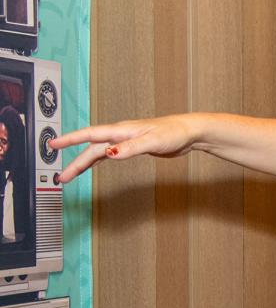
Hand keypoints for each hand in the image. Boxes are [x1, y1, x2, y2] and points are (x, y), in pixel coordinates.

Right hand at [49, 115, 198, 183]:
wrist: (189, 132)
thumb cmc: (174, 133)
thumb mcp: (152, 142)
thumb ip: (130, 148)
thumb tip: (110, 154)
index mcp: (121, 130)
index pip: (89, 134)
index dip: (70, 140)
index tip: (52, 144)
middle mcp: (120, 134)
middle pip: (91, 149)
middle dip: (75, 162)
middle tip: (61, 177)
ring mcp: (126, 140)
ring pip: (98, 152)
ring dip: (84, 163)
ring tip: (70, 175)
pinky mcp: (133, 146)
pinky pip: (109, 153)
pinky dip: (98, 160)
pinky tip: (93, 165)